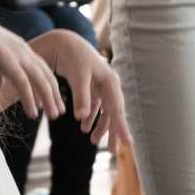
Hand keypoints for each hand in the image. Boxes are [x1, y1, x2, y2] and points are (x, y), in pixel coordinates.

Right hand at [0, 25, 64, 119]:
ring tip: (53, 116)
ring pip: (40, 81)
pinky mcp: (9, 63)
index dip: (47, 85)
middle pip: (46, 75)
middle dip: (54, 94)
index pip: (40, 69)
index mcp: (21, 49)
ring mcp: (18, 56)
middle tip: (59, 111)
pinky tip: (33, 114)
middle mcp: (24, 51)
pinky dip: (30, 100)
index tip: (51, 100)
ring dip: (48, 100)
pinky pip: (24, 85)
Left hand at [29, 30, 130, 148]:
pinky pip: (97, 106)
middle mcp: (111, 84)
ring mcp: (103, 86)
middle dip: (114, 132)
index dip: (122, 128)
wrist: (66, 42)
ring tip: (92, 141)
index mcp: (111, 82)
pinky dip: (90, 116)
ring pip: (105, 111)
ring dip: (100, 126)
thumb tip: (81, 117)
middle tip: (114, 152)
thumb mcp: (78, 77)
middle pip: (115, 112)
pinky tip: (83, 127)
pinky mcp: (94, 86)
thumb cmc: (73, 57)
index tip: (128, 144)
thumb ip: (81, 97)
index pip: (118, 109)